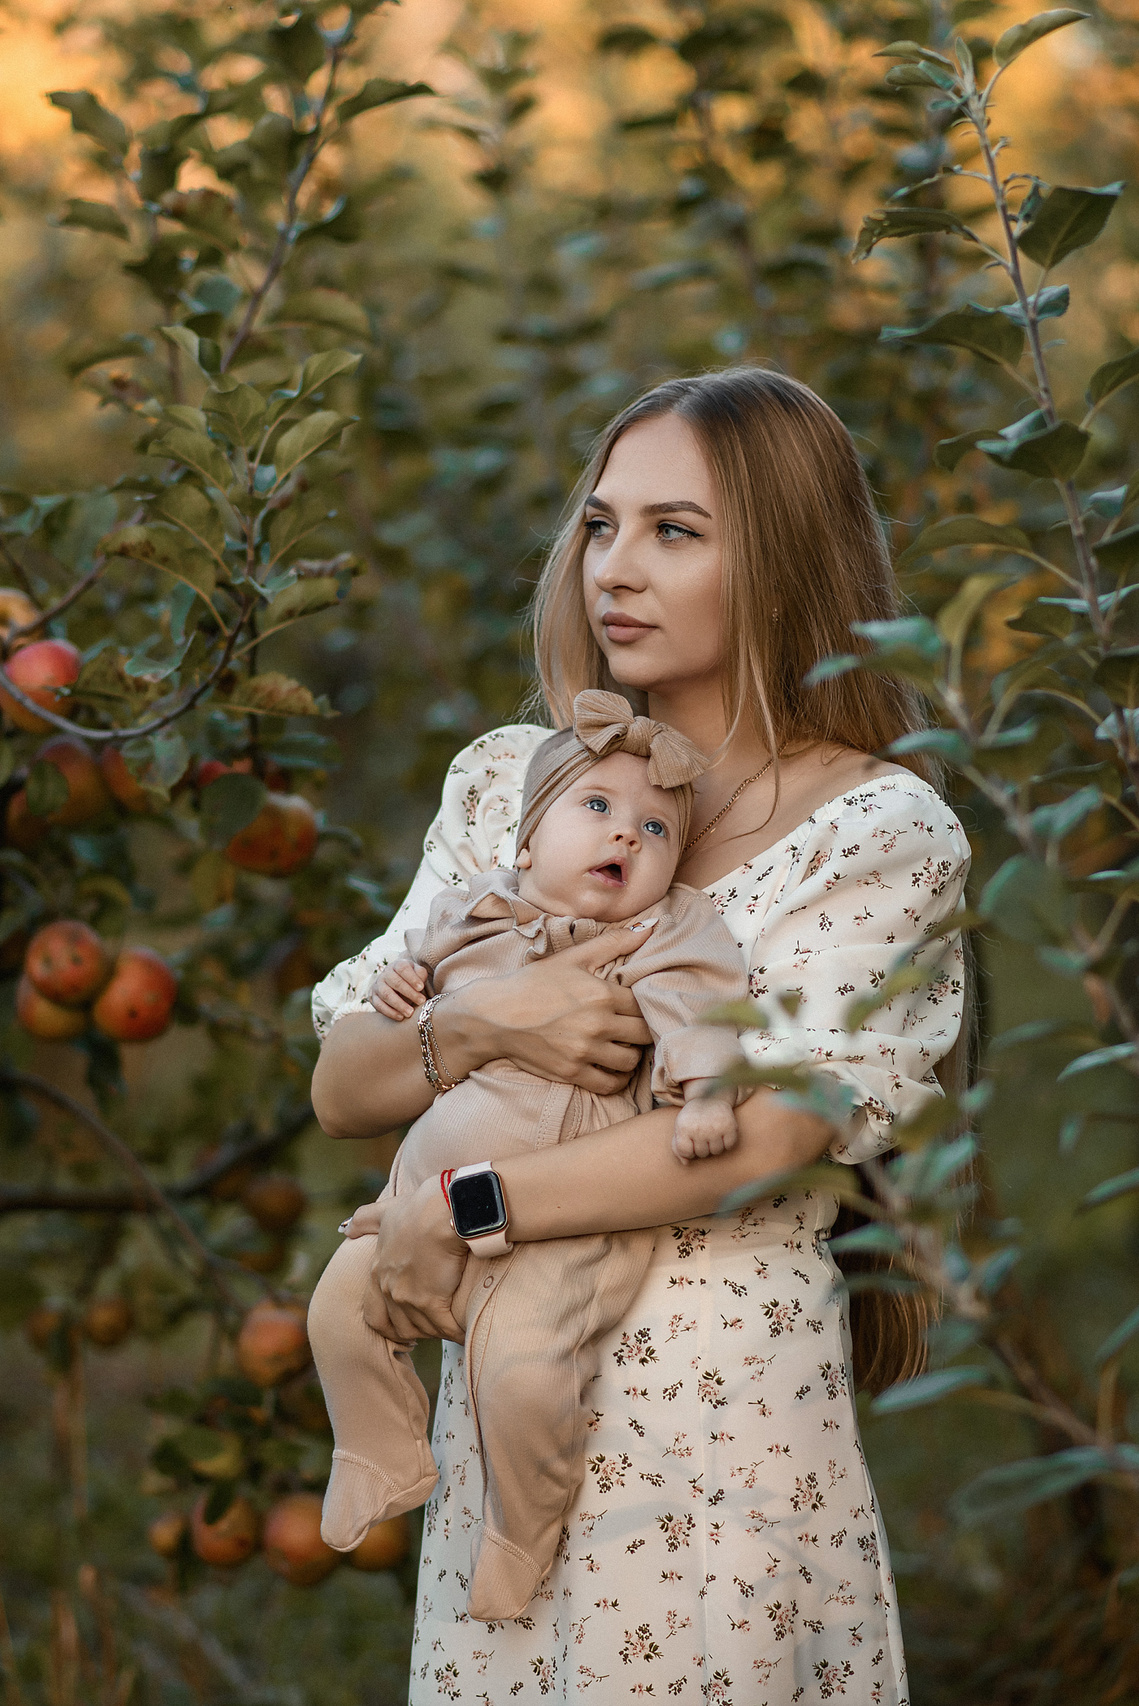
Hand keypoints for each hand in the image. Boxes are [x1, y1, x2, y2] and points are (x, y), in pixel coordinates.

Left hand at [361, 1178, 468, 1343]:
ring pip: (422, 1330)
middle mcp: (389, 1289)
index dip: (392, 1323)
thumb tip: (346, 1229)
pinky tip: (464, 1328)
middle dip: (417, 1328)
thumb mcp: (386, 1211)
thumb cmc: (418, 1208)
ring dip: (436, 1330)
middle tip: (433, 1325)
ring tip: (451, 1325)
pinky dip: (455, 1330)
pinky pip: (444, 1328)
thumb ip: (365, 1220)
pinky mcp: (432, 1302)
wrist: (442, 1211)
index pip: (375, 1314)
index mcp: (378, 1272)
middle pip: (400, 1327)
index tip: (407, 1323)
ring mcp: (409, 1298)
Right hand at [368, 957, 427, 1020]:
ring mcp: (378, 985)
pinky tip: (400, 1017)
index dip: (412, 978)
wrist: (397, 986)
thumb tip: (420, 983)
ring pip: (386, 994)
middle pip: (395, 981)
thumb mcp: (418, 974)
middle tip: (420, 1001)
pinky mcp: (372, 997)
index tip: (421, 987)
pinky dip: (390, 1012)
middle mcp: (386, 973)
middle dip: (409, 992)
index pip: (403, 968)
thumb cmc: (411, 980)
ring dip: (399, 1004)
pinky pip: (379, 1005)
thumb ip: (421, 975)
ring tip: (410, 1013)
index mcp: (397, 965)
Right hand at [434, 920, 655, 1094]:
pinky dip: (617, 1079)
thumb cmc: (534, 983)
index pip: (644, 1004)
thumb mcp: (572, 957)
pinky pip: (610, 1084)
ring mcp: (584, 1051)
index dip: (644, 1005)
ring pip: (630, 1061)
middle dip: (642, 1030)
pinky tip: (613, 1068)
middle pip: (643, 1034)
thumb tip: (651, 927)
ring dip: (632, 1055)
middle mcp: (597, 1024)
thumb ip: (614, 942)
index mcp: (602, 994)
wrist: (495, 1015)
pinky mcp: (572, 1072)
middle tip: (634, 1028)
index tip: (637, 1007)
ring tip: (623, 1047)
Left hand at [672, 1095, 739, 1163]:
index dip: (689, 1150)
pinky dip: (727, 1142)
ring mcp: (715, 1128)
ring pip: (716, 1151)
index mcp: (684, 1128)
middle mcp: (699, 1128)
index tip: (691, 1141)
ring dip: (715, 1145)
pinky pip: (729, 1146)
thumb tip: (686, 1163)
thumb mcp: (680, 1128)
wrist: (710, 1097)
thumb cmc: (693, 1117)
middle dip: (702, 1146)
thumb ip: (677, 1147)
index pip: (686, 1152)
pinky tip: (722, 1133)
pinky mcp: (730, 1126)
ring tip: (712, 1133)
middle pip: (702, 1153)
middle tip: (702, 1133)